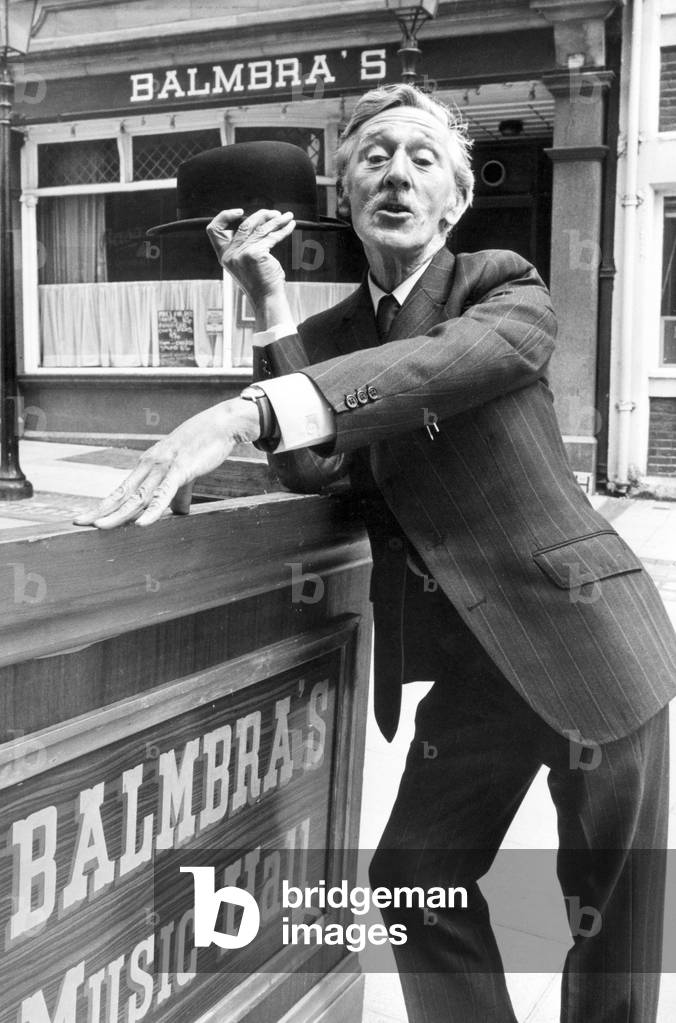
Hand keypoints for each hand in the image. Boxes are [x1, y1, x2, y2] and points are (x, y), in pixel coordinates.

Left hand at [73, 398, 259, 528]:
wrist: (221, 424)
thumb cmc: (203, 445)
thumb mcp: (185, 473)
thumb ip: (178, 494)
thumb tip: (178, 513)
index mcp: (148, 466)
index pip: (121, 489)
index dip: (104, 504)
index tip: (86, 518)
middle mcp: (149, 465)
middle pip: (122, 494)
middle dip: (100, 510)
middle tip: (78, 523)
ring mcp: (164, 467)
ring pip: (138, 496)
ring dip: (119, 513)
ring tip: (101, 527)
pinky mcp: (181, 469)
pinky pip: (164, 493)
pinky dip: (153, 510)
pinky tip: (142, 524)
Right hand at [206, 207, 295, 311]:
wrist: (266, 298)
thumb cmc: (260, 281)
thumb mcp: (246, 262)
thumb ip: (245, 244)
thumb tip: (260, 222)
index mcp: (224, 255)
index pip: (214, 229)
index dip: (224, 216)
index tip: (240, 211)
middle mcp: (231, 253)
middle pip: (244, 224)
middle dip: (262, 216)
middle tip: (276, 214)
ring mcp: (242, 253)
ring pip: (260, 228)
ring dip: (276, 220)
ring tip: (288, 216)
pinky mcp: (255, 254)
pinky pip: (272, 236)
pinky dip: (283, 229)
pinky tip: (291, 225)